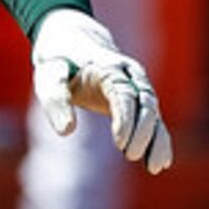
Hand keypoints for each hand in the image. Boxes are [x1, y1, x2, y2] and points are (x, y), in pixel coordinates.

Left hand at [29, 11, 172, 173]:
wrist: (72, 41)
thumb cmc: (58, 62)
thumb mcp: (48, 77)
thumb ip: (55, 101)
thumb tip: (66, 131)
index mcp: (109, 67)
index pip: (124, 94)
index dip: (126, 118)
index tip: (120, 143)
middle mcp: (130, 75)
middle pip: (146, 103)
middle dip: (143, 131)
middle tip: (131, 156)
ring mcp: (138, 86)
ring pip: (155, 113)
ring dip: (157, 139)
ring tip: (153, 167)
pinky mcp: (138, 98)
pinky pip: (154, 119)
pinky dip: (159, 139)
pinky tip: (160, 162)